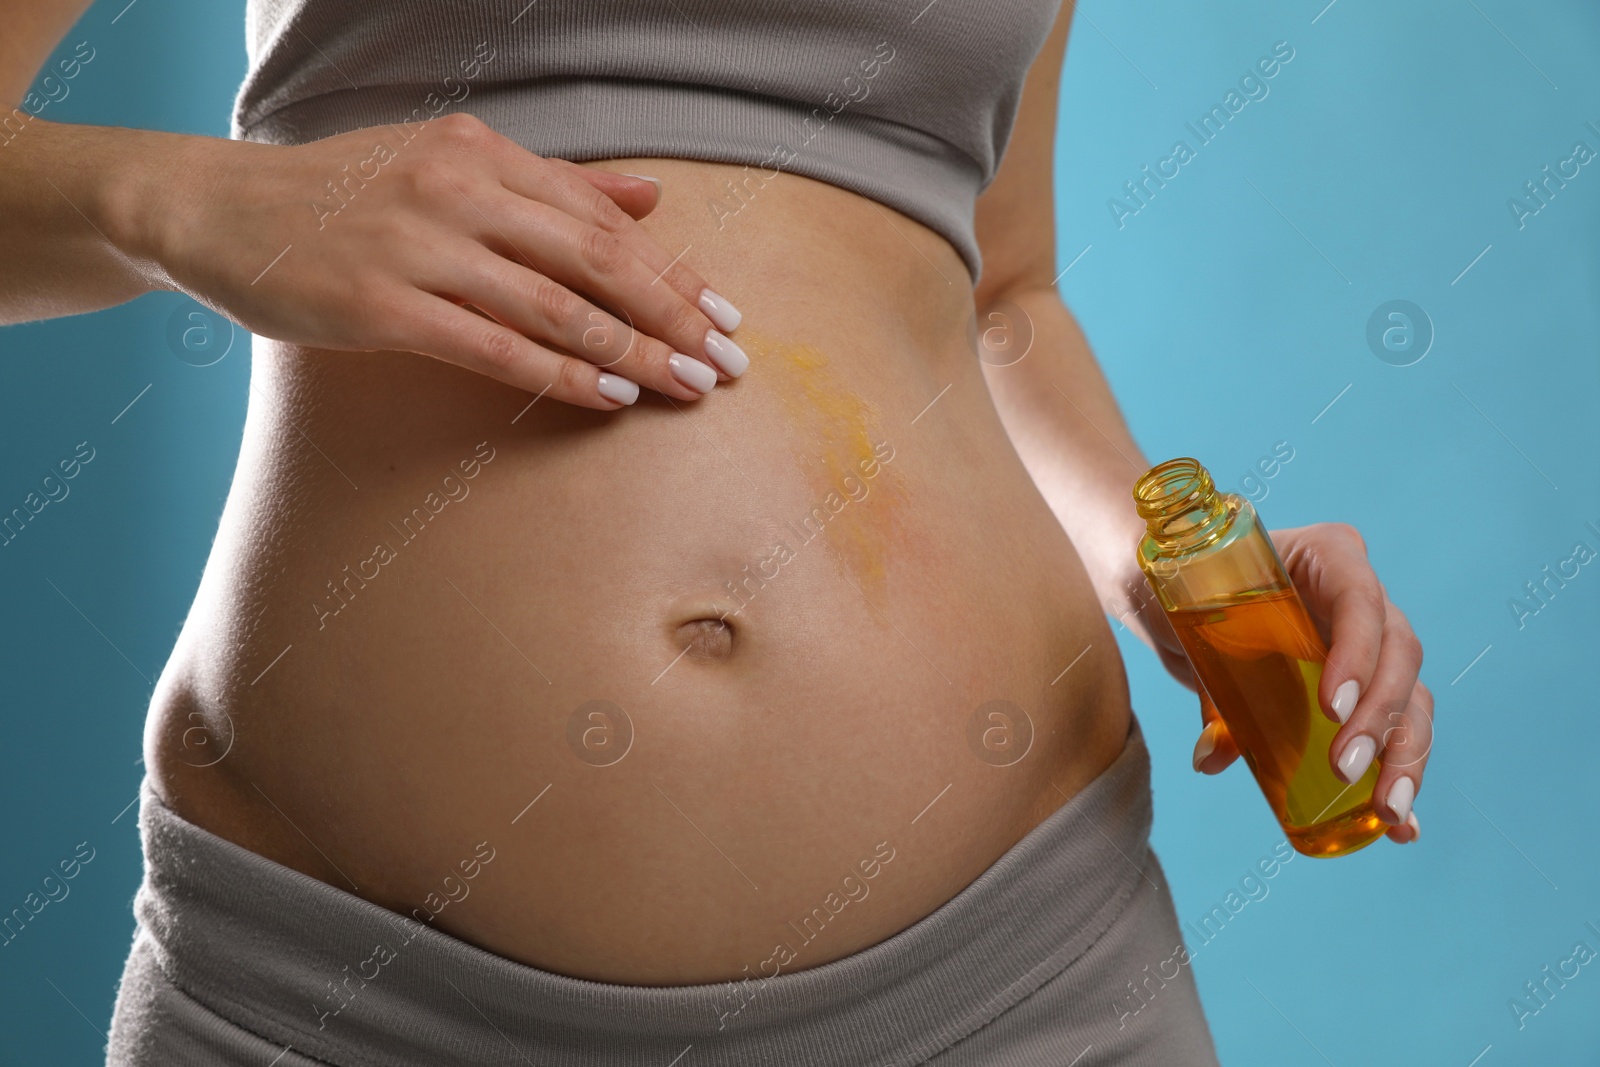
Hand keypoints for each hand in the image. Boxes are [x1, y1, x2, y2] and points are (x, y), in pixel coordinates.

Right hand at [116, 112, 743, 409]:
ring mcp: (419, 246)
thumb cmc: (342, 194)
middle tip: (729, 361)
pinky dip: (561, 374)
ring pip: (555, 306)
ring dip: (634, 352)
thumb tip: (651, 198)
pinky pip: (494, 347)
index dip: (673, 270)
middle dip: (674, 315)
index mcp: (481, 151)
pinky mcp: (382, 306)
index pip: (601, 219)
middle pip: (595, 259)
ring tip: (689, 386)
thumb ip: (553, 183)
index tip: (724, 312)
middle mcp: (458, 189)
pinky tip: (611, 397)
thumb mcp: (448, 163)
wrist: (217, 209)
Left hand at [1120, 522, 1429, 844]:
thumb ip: (1196, 673)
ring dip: (1405, 756)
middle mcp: (1362, 595)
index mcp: (1326, 556)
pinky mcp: (1365, 687)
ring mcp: (1371, 642)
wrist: (1182, 598)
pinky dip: (1402, 775)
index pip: (1360, 597)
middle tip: (1345, 769)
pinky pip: (1397, 727)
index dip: (1358, 652)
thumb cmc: (1185, 591)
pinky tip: (1402, 826)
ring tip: (1389, 813)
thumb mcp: (1183, 620)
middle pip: (1399, 653)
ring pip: (1411, 696)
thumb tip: (1212, 756)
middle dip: (1381, 717)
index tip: (1333, 706)